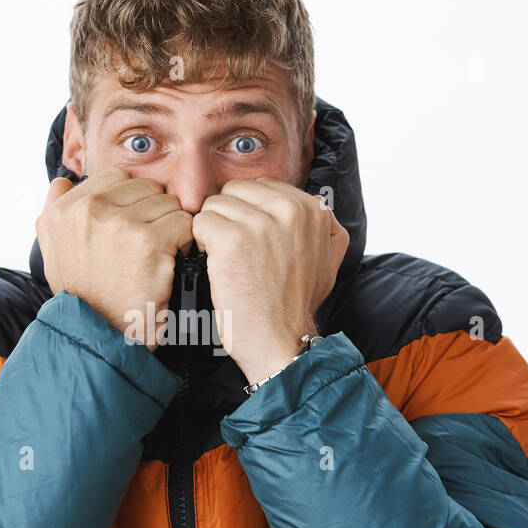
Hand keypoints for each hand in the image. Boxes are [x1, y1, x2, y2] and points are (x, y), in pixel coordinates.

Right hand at [35, 166, 193, 348]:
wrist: (102, 334)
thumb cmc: (83, 296)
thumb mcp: (53, 251)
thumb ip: (54, 211)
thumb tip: (63, 182)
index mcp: (65, 210)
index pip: (116, 177)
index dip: (130, 201)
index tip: (131, 227)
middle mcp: (89, 210)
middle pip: (146, 187)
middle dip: (153, 212)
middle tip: (147, 244)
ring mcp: (120, 224)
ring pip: (168, 203)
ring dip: (170, 227)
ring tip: (158, 254)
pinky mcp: (150, 241)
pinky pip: (183, 222)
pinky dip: (184, 242)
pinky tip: (170, 261)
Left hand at [192, 177, 347, 382]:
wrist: (282, 340)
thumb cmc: (296, 305)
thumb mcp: (327, 260)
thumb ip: (324, 227)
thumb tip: (316, 201)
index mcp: (311, 209)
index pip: (260, 186)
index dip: (248, 213)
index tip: (255, 243)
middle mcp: (289, 209)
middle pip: (234, 191)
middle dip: (229, 218)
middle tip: (239, 253)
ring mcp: (260, 223)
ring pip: (214, 205)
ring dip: (213, 232)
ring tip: (229, 261)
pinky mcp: (231, 240)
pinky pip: (200, 223)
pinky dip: (201, 245)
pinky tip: (217, 266)